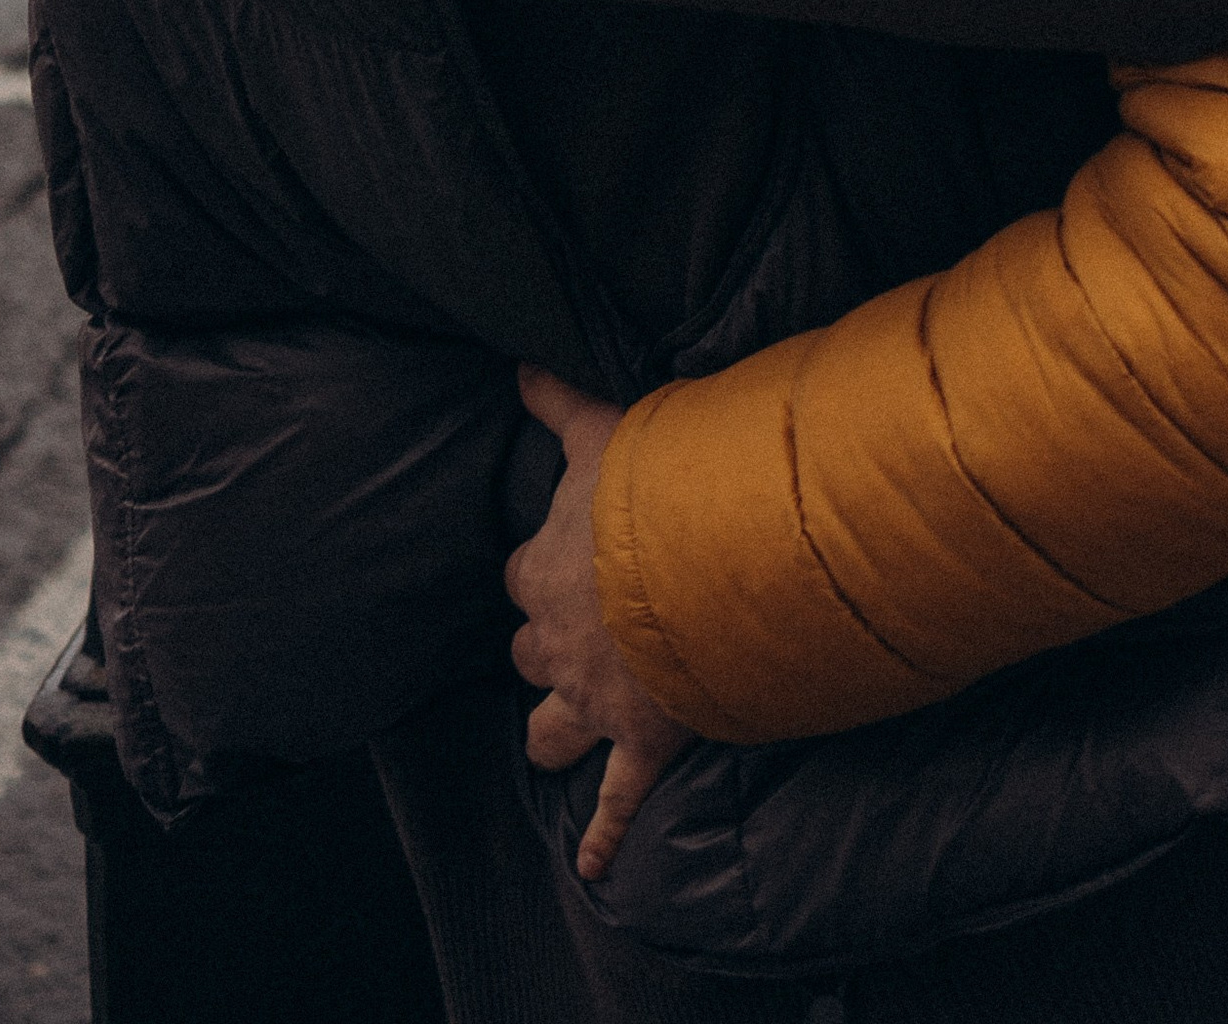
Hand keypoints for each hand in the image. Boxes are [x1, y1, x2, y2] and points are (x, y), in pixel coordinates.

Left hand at [506, 367, 692, 882]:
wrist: (710, 567)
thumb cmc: (658, 493)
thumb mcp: (604, 430)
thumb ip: (558, 399)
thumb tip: (517, 362)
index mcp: (543, 574)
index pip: (523, 576)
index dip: (546, 569)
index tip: (571, 560)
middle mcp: (557, 645)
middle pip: (530, 655)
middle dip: (551, 648)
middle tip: (584, 634)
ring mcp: (596, 701)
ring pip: (549, 731)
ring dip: (556, 731)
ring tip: (565, 731)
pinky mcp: (641, 743)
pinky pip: (616, 802)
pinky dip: (603, 835)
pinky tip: (593, 864)